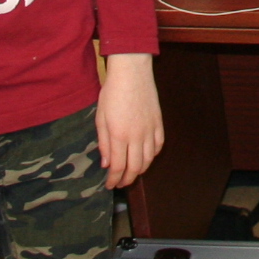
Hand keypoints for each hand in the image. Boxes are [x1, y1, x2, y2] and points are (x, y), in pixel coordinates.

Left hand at [96, 52, 164, 189]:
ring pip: (149, 159)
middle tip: (120, 183)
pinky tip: (146, 156)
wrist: (132, 72)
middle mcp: (136, 136)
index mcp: (119, 135)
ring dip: (140, 170)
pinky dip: (152, 155)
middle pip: (135, 168)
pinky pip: (158, 145)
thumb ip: (103, 142)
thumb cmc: (112, 92)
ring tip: (132, 173)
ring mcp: (150, 129)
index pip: (118, 166)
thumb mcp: (100, 117)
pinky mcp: (158, 122)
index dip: (113, 179)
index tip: (109, 185)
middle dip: (127, 180)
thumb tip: (106, 163)